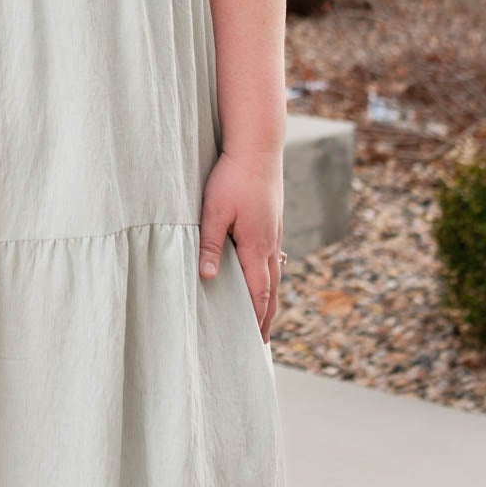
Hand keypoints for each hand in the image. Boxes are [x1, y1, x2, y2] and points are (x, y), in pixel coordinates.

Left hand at [198, 148, 284, 342]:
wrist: (258, 146)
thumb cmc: (232, 177)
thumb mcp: (213, 212)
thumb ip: (210, 245)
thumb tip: (209, 278)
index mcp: (256, 245)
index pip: (258, 291)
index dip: (255, 316)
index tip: (254, 340)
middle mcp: (270, 242)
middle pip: (272, 287)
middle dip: (267, 314)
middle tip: (263, 340)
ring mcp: (275, 230)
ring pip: (275, 271)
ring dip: (271, 294)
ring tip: (266, 313)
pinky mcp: (273, 219)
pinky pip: (274, 255)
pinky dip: (271, 273)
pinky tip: (267, 271)